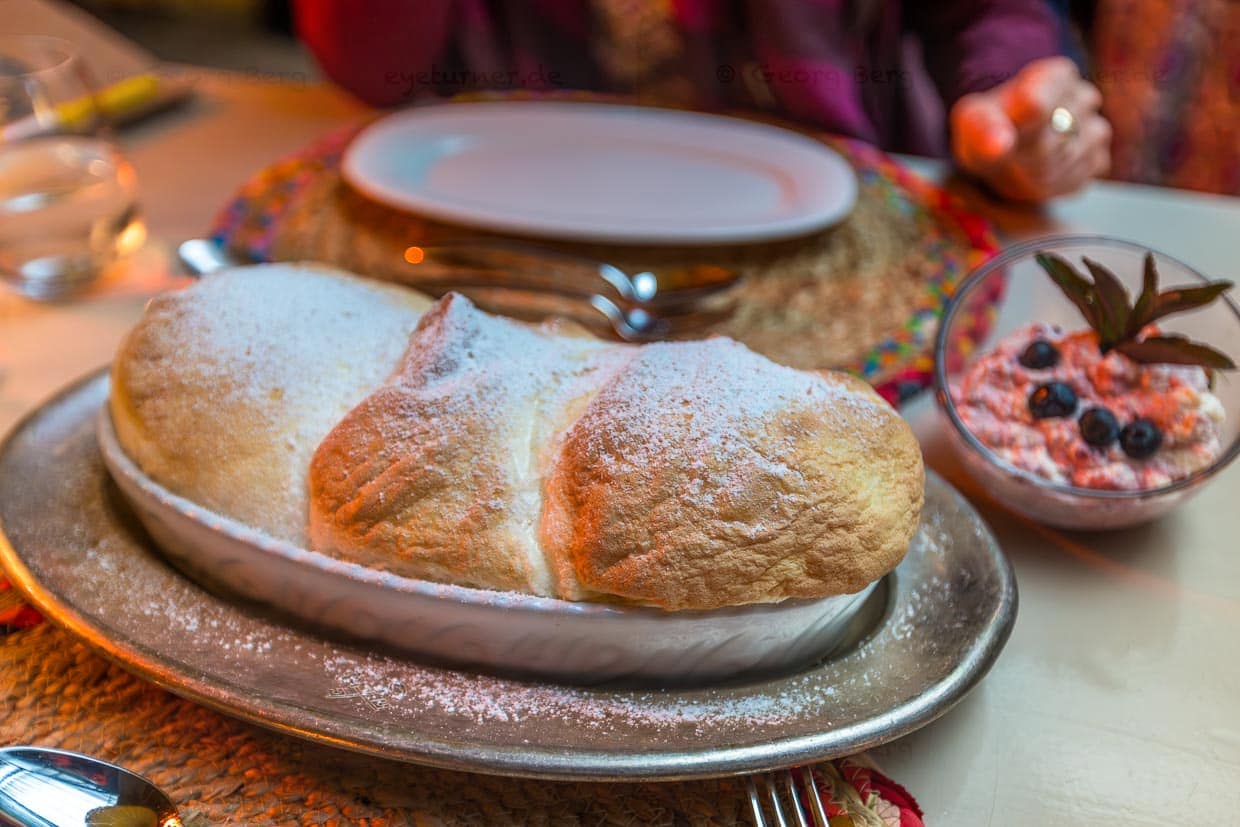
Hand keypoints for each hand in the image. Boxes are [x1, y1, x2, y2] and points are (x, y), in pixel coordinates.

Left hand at [950, 56, 1110, 202]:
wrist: (1004, 144)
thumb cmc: (988, 126)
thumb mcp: (973, 121)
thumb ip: (984, 128)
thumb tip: (1000, 144)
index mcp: (1053, 75)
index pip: (1035, 108)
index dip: (1013, 132)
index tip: (1002, 137)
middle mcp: (1084, 96)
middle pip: (1050, 141)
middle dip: (1024, 155)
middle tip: (1011, 152)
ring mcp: (1097, 128)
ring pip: (1065, 162)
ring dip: (1038, 171)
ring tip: (1025, 159)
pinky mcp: (1099, 160)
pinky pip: (1077, 178)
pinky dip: (1054, 183)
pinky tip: (1041, 170)